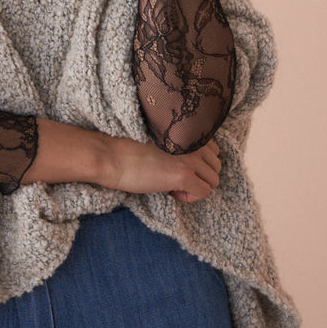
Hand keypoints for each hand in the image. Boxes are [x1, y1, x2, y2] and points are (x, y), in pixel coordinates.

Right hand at [103, 134, 220, 202]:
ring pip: (214, 179)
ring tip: (172, 185)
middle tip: (174, 179)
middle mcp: (193, 142)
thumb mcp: (159, 141)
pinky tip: (172, 192)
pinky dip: (191, 196)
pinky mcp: (184, 175)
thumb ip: (179, 145)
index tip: (176, 167)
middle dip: (199, 176)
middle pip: (216, 165)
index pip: (212, 149)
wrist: (110, 156)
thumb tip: (192, 165)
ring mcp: (190, 158)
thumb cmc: (126, 149)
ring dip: (196, 186)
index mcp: (186, 131)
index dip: (197, 163)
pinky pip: (204, 191)